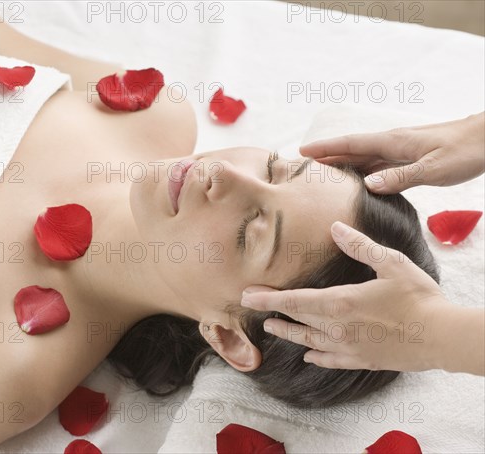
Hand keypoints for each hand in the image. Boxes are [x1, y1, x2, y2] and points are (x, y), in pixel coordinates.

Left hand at [240, 221, 451, 371]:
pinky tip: (309, 355)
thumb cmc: (418, 297)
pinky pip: (331, 360)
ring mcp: (348, 347)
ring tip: (273, 328)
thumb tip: (334, 227)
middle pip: (297, 320)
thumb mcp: (390, 263)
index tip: (247, 295)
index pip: (294, 300)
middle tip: (253, 306)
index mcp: (341, 302)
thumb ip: (359, 246)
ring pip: (309, 341)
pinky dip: (317, 356)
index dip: (268, 298)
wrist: (443, 337)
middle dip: (273, 312)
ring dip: (288, 333)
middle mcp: (338, 328)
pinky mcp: (362, 360)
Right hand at [299, 112, 484, 193]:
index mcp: (393, 143)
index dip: (326, 148)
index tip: (302, 152)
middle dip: (326, 155)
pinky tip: (356, 179)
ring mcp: (399, 150)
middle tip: (301, 164)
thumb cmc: (465, 151)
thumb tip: (367, 185)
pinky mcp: (408, 158)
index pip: (351, 144)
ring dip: (341, 163)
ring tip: (320, 173)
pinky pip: (377, 164)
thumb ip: (400, 177)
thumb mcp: (434, 168)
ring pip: (363, 157)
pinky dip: (361, 170)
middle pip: (351, 150)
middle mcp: (392, 144)